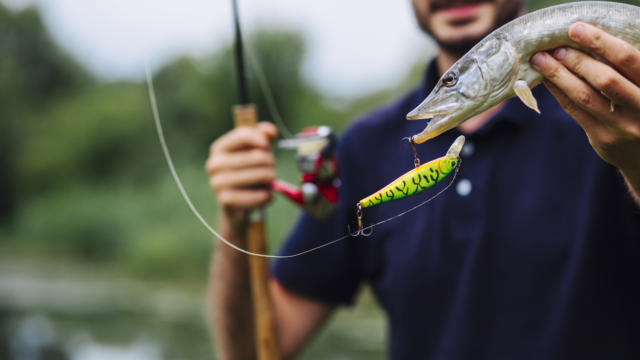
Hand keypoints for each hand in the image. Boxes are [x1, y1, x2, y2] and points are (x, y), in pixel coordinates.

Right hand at [206, 122, 276, 212]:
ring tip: (270, 182)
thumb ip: (263, 137)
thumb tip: (270, 130)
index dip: (262, 139)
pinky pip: (255, 196)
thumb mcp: (255, 152)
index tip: (268, 147)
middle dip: (271, 162)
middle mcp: (214, 164)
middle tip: (272, 169)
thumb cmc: (247, 173)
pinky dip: (266, 196)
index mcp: (219, 148)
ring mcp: (217, 183)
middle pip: (257, 156)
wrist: (236, 205)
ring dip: (271, 179)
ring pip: (259, 175)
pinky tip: (268, 196)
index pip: (243, 135)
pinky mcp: (225, 200)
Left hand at [530, 22, 639, 177]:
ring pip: (585, 96)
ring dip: (559, 76)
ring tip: (541, 60)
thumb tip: (586, 40)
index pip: (628, 59)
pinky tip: (547, 79)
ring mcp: (622, 126)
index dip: (601, 42)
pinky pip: (575, 111)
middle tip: (556, 47)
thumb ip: (626, 69)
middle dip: (577, 60)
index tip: (576, 29)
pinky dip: (559, 92)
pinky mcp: (603, 139)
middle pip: (605, 79)